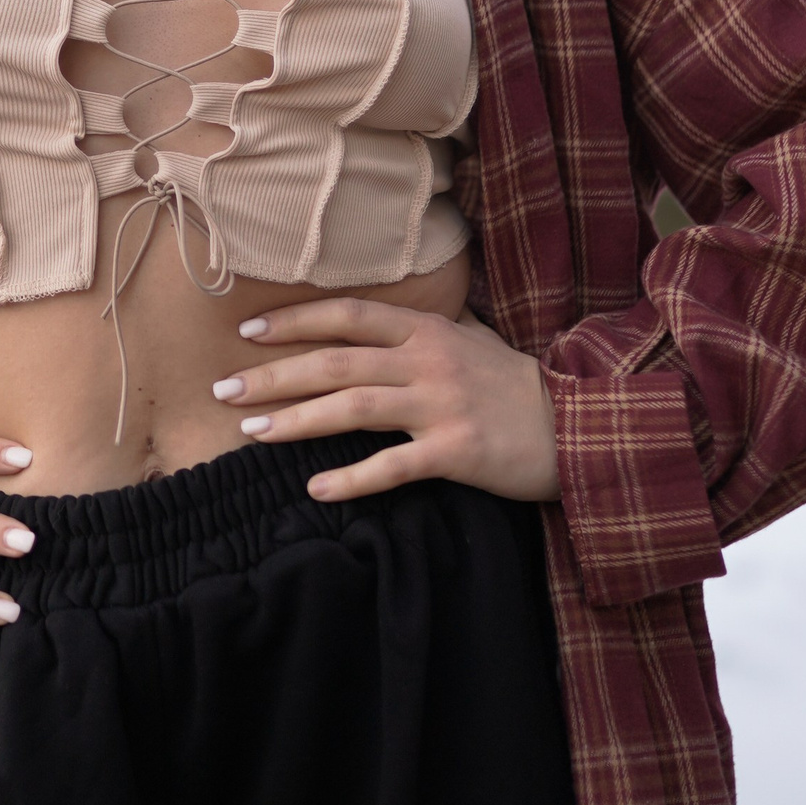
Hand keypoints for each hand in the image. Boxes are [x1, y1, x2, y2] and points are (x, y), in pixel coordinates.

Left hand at [210, 299, 559, 505]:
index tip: (247, 331)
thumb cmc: (518, 385)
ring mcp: (441, 405)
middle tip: (223, 388)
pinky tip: (315, 489)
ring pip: (352, 406)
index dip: (294, 320)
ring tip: (249, 432)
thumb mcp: (473, 339)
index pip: (347, 314)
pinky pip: (393, 466)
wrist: (582, 426)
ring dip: (294, 420)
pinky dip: (351, 478)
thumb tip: (387, 319)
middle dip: (273, 373)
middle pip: (334, 360)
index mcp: (426, 330)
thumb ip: (427, 327)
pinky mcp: (456, 452)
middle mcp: (427, 360)